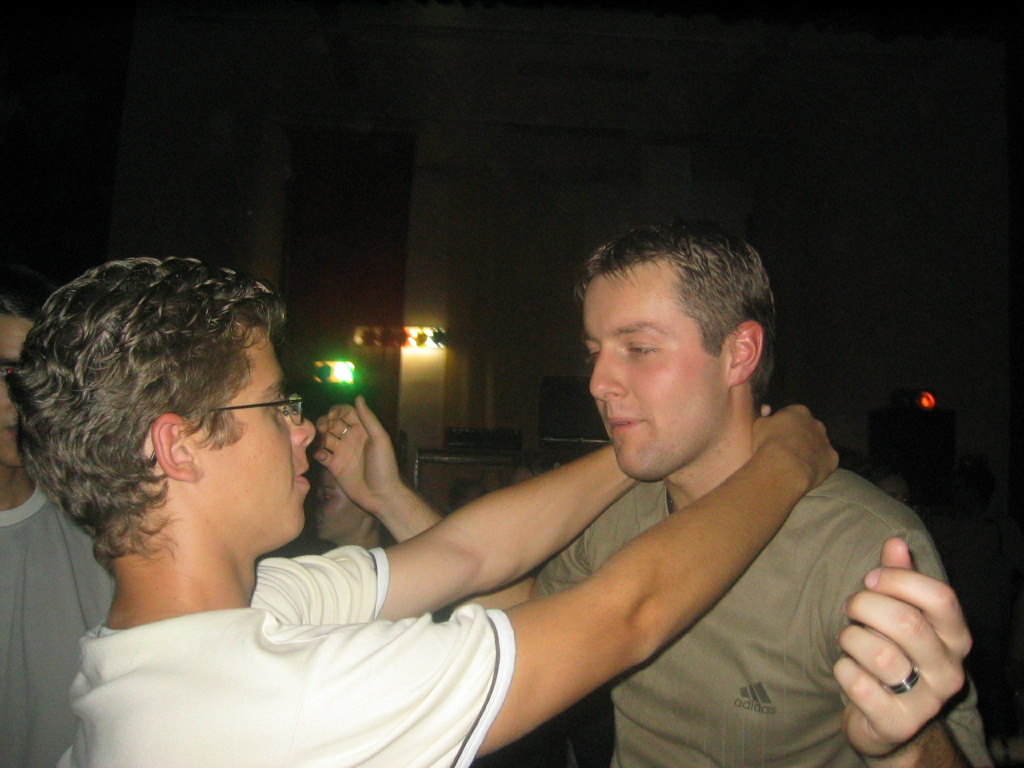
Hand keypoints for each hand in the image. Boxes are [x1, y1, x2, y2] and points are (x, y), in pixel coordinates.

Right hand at [315, 396, 403, 514]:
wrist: (381, 495)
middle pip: (333, 423)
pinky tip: (322, 455)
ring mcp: (342, 452)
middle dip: (325, 422)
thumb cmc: (384, 466)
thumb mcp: (380, 439)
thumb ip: (369, 418)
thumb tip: (358, 397)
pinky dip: (318, 452)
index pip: (346, 412)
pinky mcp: (334, 466)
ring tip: (320, 440)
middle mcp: (351, 438)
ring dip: (320, 436)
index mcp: (363, 430)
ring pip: (325, 437)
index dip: (337, 411)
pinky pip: (322, 455)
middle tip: (322, 428)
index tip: (331, 415)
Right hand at [750, 404, 836, 489]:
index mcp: (799, 411)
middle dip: (800, 436)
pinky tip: (806, 471)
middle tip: (787, 449)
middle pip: (808, 428)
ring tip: (796, 463)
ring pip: (818, 444)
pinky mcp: (832, 459)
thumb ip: (768, 419)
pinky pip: (824, 461)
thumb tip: (770, 418)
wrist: (784, 467)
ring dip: (809, 450)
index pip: (792, 413)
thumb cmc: (768, 443)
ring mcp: (826, 441)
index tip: (776, 434)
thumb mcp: (759, 425)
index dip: (784, 424)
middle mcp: (816, 423)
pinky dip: (817, 465)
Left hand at [835, 538, 970, 758]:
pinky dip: (843, 670)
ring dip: (851, 639)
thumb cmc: (893, 653)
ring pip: (879, 654)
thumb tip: (895, 541)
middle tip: (850, 607)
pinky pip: (858, 684)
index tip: (870, 579)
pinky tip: (849, 670)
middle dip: (865, 606)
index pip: (941, 597)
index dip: (898, 580)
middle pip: (907, 623)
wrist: (889, 720)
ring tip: (850, 640)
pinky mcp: (898, 723)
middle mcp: (950, 669)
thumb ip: (899, 579)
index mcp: (955, 636)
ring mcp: (927, 700)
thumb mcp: (900, 613)